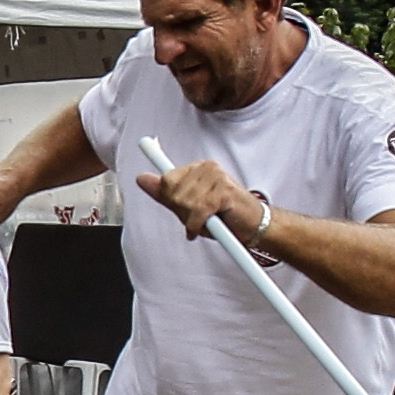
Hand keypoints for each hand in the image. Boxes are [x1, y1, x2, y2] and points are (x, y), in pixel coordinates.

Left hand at [135, 156, 271, 252]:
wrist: (252, 226)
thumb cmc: (223, 217)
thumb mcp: (188, 207)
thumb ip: (165, 194)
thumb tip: (141, 178)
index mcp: (196, 168)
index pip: (167, 180)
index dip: (172, 200)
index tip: (186, 209)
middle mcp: (206, 167)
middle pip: (173, 191)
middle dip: (182, 211)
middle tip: (199, 218)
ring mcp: (216, 176)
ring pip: (185, 202)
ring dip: (192, 219)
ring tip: (207, 221)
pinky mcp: (224, 191)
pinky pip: (199, 211)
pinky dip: (199, 224)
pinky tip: (207, 227)